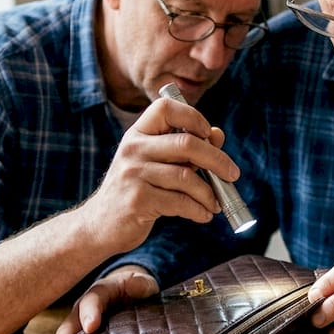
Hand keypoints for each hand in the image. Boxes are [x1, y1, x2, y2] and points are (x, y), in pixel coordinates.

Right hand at [54, 266, 158, 333]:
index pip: (91, 300)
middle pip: (68, 331)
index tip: (90, 327)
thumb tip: (139, 286)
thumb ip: (140, 283)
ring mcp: (80, 330)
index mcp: (98, 294)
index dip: (89, 312)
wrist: (129, 294)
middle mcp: (82, 313)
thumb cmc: (133, 289)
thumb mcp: (140, 282)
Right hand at [79, 97, 239, 253]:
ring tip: (215, 204)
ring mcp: (133, 174)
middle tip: (233, 174)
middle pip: (187, 143)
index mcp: (137, 134)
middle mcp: (133, 149)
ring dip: (209, 193)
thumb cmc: (136, 191)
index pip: (166, 108)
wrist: (101, 225)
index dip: (193, 117)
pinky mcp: (137, 200)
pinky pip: (180, 202)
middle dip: (217, 160)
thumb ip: (186, 149)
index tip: (210, 135)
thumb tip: (218, 134)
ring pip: (186, 176)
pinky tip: (203, 215)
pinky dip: (199, 210)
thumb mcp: (156, 164)